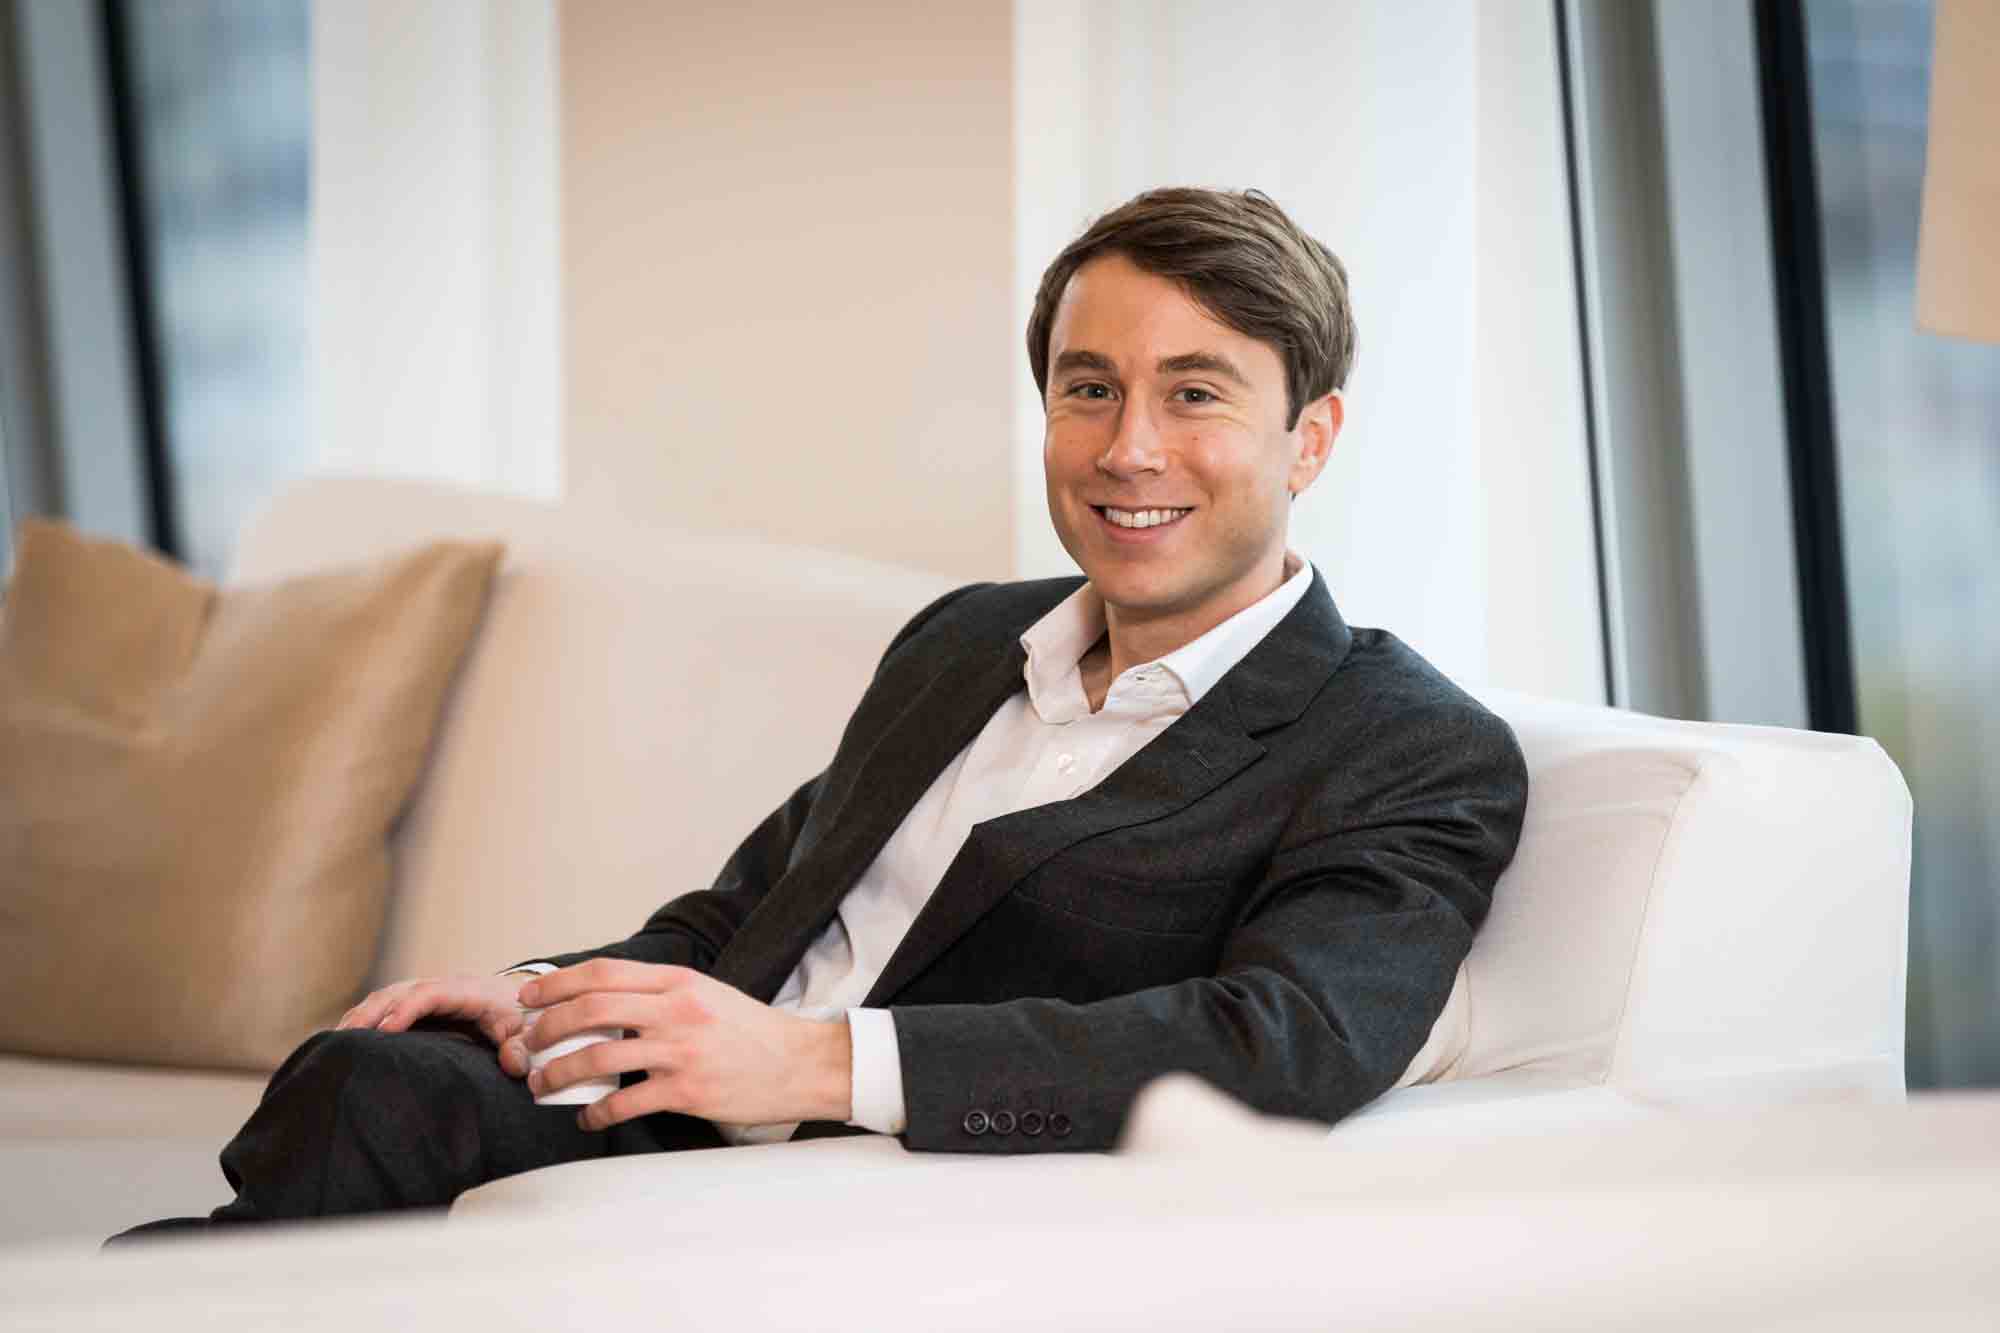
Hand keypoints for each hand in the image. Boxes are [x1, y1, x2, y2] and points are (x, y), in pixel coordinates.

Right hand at [336, 973, 534, 1058]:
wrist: (526, 999)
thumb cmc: (523, 1016)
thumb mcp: (528, 1030)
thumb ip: (522, 1046)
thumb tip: (513, 1064)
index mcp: (468, 991)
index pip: (431, 994)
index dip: (406, 1009)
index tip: (385, 1031)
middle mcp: (443, 987)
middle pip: (399, 992)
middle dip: (371, 1013)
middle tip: (344, 1040)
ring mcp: (429, 992)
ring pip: (387, 997)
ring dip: (361, 1016)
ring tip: (334, 1042)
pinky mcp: (420, 1004)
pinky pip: (387, 1005)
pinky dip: (365, 1018)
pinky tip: (345, 1039)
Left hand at [508, 960, 852, 1130]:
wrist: (800, 1063)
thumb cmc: (751, 1031)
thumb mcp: (706, 994)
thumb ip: (659, 994)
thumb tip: (604, 1003)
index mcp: (678, 982)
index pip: (603, 973)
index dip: (557, 983)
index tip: (529, 996)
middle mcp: (676, 1011)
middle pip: (590, 1009)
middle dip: (546, 1027)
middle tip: (527, 1043)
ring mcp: (681, 1051)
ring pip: (598, 1057)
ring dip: (559, 1073)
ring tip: (543, 1085)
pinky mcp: (687, 1091)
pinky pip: (625, 1103)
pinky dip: (595, 1114)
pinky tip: (587, 1118)